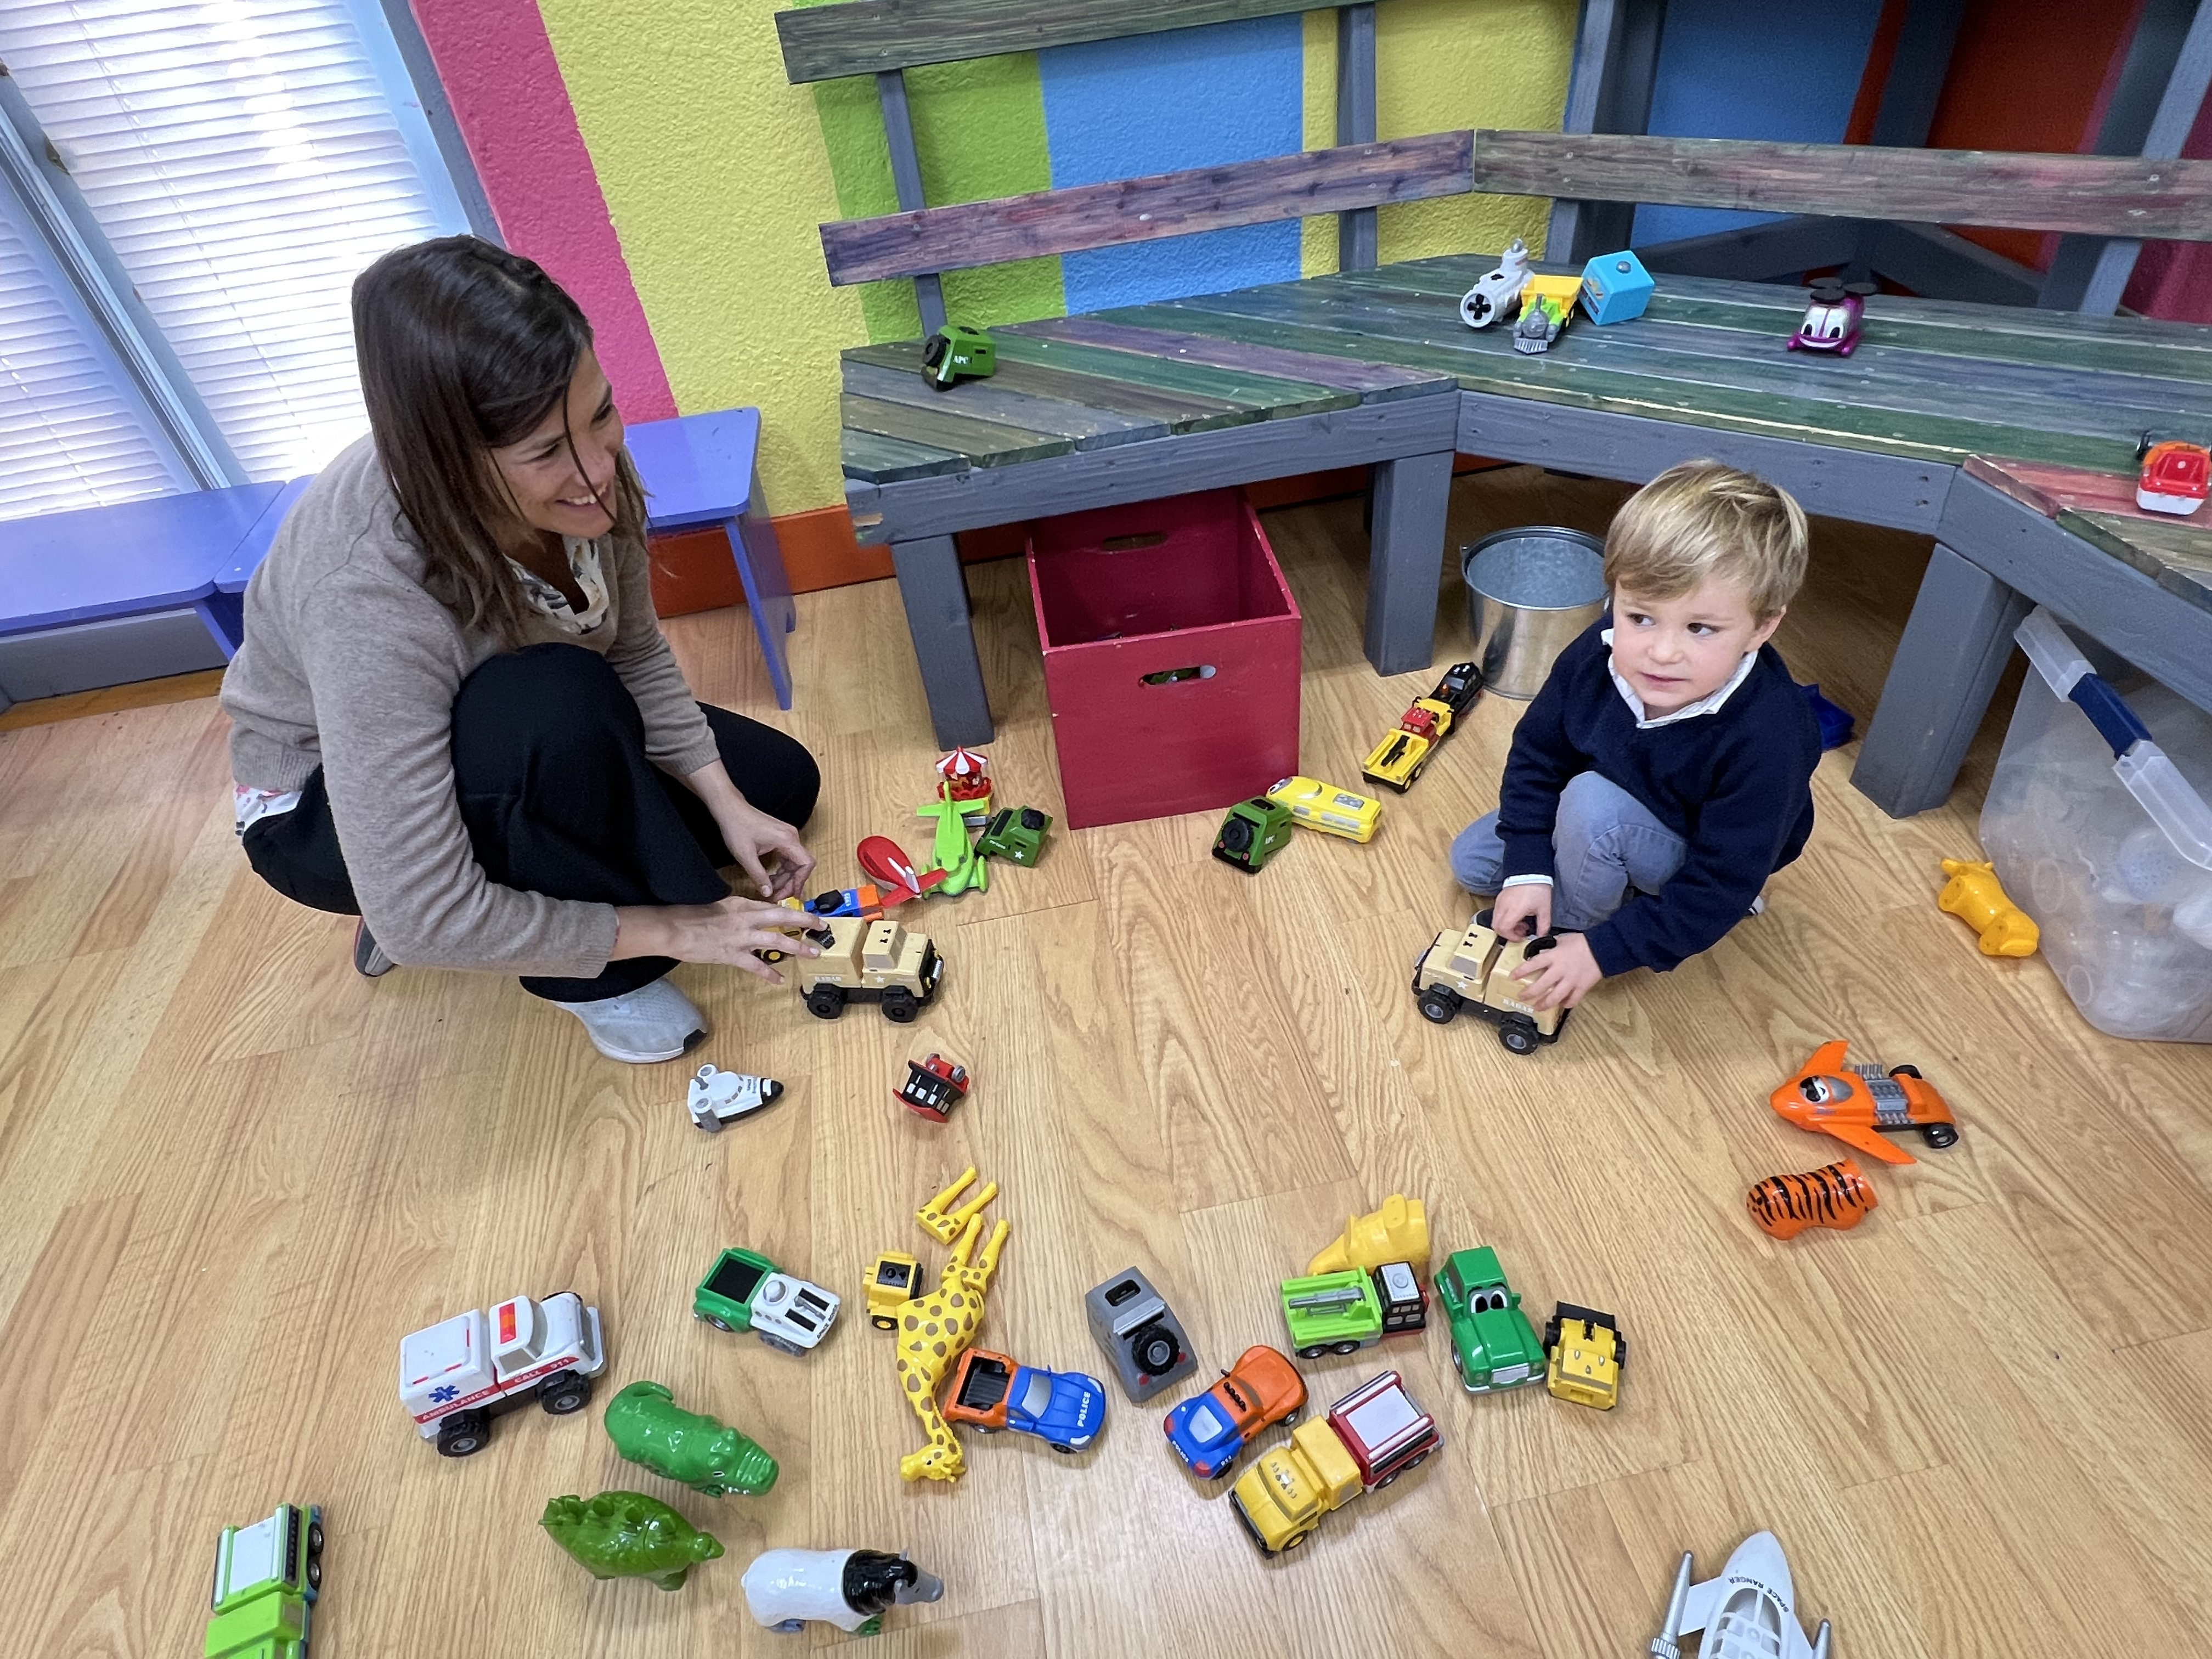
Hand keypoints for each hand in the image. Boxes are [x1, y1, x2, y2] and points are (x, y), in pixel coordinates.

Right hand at [612, 896, 819, 983]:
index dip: (791, 910)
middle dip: (804, 921)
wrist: (673, 928)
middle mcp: (746, 919)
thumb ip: (737, 909)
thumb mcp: (718, 905)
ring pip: (776, 941)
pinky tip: (779, 980)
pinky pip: (756, 966)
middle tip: (822, 925)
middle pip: (782, 918)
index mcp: (742, 904)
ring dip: (797, 947)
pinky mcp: (732, 955)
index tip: (805, 913)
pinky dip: (769, 973)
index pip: (772, 906)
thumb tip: (750, 914)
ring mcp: (740, 938)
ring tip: (813, 953)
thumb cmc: (691, 915)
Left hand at [686, 759, 814, 899]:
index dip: (801, 881)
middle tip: (778, 896)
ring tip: (772, 889)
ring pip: (794, 863)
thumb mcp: (745, 856)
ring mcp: (787, 836)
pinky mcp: (781, 837)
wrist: (730, 809)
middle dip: (791, 883)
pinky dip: (782, 870)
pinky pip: (788, 857)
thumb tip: (768, 893)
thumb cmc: (737, 826)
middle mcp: (791, 836)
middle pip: (801, 865)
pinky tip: (771, 878)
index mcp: (787, 839)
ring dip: (785, 878)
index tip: (792, 894)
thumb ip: (759, 876)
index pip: (806, 863)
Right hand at [1490, 882, 1551, 941]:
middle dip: (1508, 933)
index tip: (1522, 937)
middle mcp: (1503, 907)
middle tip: (1521, 932)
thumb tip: (1541, 936)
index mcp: (1514, 910)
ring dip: (1506, 926)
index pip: (1504, 929)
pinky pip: (1497, 913)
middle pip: (1496, 927)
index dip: (1511, 937)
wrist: (1530, 871)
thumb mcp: (1544, 909)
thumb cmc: (1537, 888)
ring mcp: (1500, 902)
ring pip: (1496, 920)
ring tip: (1521, 922)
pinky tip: (1517, 915)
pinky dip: (1505, 918)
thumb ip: (1543, 925)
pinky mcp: (1499, 898)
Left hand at [1511, 931, 1602, 1011]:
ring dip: (1544, 1004)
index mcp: (1554, 957)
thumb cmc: (1581, 942)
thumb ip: (1550, 946)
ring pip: (1555, 997)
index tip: (1512, 977)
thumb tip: (1540, 950)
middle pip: (1541, 985)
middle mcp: (1560, 970)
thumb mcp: (1561, 940)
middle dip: (1529, 993)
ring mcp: (1571, 981)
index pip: (1533, 965)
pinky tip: (1561, 1005)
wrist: (1602, 948)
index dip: (1521, 971)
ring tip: (1537, 1007)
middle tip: (1521, 996)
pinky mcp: (1581, 987)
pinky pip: (1572, 1000)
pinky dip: (1566, 1004)